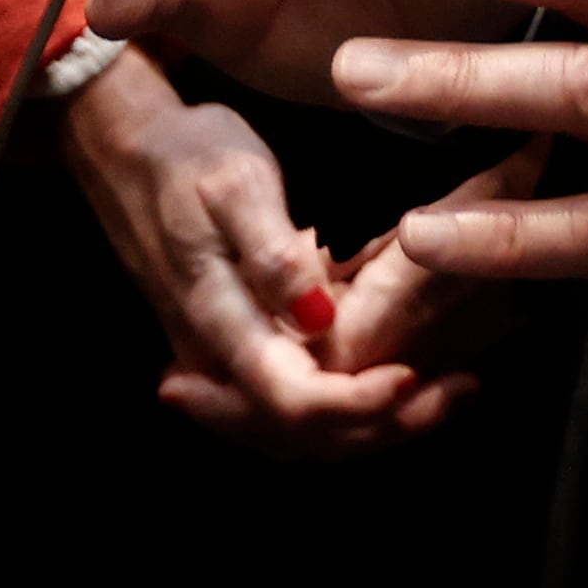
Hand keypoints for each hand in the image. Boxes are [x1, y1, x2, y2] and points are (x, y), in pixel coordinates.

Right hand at [54, 48, 471, 454]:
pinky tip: (397, 382)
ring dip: (374, 425)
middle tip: (460, 390)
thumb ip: (271, 253)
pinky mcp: (238, 352)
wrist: (127, 153)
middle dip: (385, 425)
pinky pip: (291, 407)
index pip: (291, 400)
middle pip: (303, 433)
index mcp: (220, 321)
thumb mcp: (234, 183)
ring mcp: (225, 362)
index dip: (356, 403)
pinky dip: (347, 408)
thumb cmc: (187, 158)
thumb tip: (319, 316)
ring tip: (447, 391)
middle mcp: (219, 360)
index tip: (414, 376)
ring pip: (300, 431)